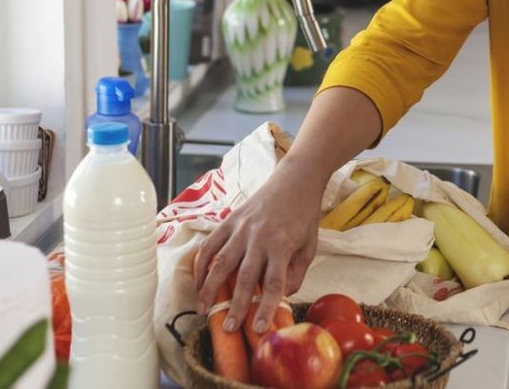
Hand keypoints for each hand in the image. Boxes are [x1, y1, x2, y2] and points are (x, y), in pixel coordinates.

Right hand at [193, 158, 323, 334]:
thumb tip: (282, 296)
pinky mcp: (229, 220)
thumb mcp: (309, 246)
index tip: (258, 328)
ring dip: (210, 288)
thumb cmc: (304, 215)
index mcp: (282, 245)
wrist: (294, 180)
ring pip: (221, 262)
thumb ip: (297, 273)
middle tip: (228, 328)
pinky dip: (201, 264)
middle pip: (245, 277)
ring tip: (203, 309)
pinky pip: (210, 244)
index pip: (274, 283)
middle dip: (236, 305)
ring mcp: (241, 228)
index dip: (266, 308)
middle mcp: (259, 237)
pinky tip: (199, 282)